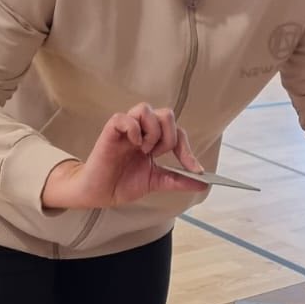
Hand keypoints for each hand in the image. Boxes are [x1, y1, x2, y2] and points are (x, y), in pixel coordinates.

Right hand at [41, 104, 206, 211]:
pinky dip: (133, 129)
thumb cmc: (123, 184)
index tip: (193, 169)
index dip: (187, 149)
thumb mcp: (157, 182)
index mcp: (153, 140)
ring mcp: (126, 129)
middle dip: (168, 137)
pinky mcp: (110, 131)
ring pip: (145, 109)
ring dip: (151, 132)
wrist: (100, 194)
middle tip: (157, 155)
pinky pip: (124, 118)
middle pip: (166, 114)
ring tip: (143, 150)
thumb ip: (178, 180)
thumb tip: (204, 183)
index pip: (177, 131)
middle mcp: (141, 130)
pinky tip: (133, 145)